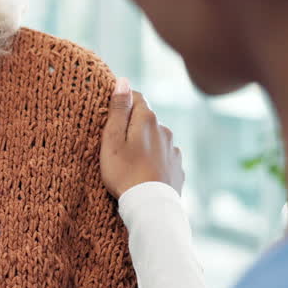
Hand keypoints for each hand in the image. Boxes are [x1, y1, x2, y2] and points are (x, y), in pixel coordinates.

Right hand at [100, 78, 184, 198]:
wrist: (150, 206)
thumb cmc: (124, 173)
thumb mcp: (112, 139)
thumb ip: (118, 109)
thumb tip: (123, 81)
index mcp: (147, 119)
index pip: (135, 97)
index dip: (121, 103)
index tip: (110, 116)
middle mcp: (165, 130)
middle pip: (146, 119)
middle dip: (132, 125)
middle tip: (116, 144)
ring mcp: (174, 150)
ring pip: (156, 138)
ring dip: (145, 143)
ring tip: (131, 162)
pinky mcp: (177, 167)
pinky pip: (165, 157)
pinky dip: (155, 160)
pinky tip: (145, 172)